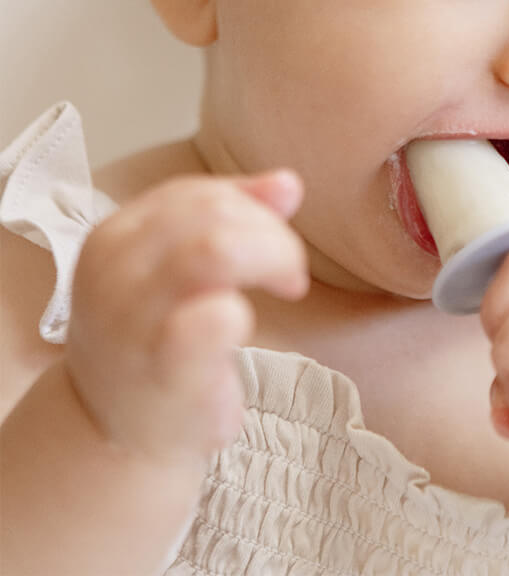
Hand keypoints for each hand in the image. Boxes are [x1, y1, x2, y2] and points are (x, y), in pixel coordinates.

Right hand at [64, 171, 308, 464]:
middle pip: (214, 215)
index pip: (197, 194)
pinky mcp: (163, 370)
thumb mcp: (176, 267)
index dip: (251, 208)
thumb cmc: (153, 339)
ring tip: (288, 285)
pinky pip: (214, 318)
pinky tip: (242, 329)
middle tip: (290, 271)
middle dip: (272, 235)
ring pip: (216, 251)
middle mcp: (114, 271)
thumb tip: (288, 183)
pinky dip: (240, 314)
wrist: (109, 434)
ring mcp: (133, 321)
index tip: (272, 238)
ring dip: (274, 259)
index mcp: (116, 236)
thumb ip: (230, 219)